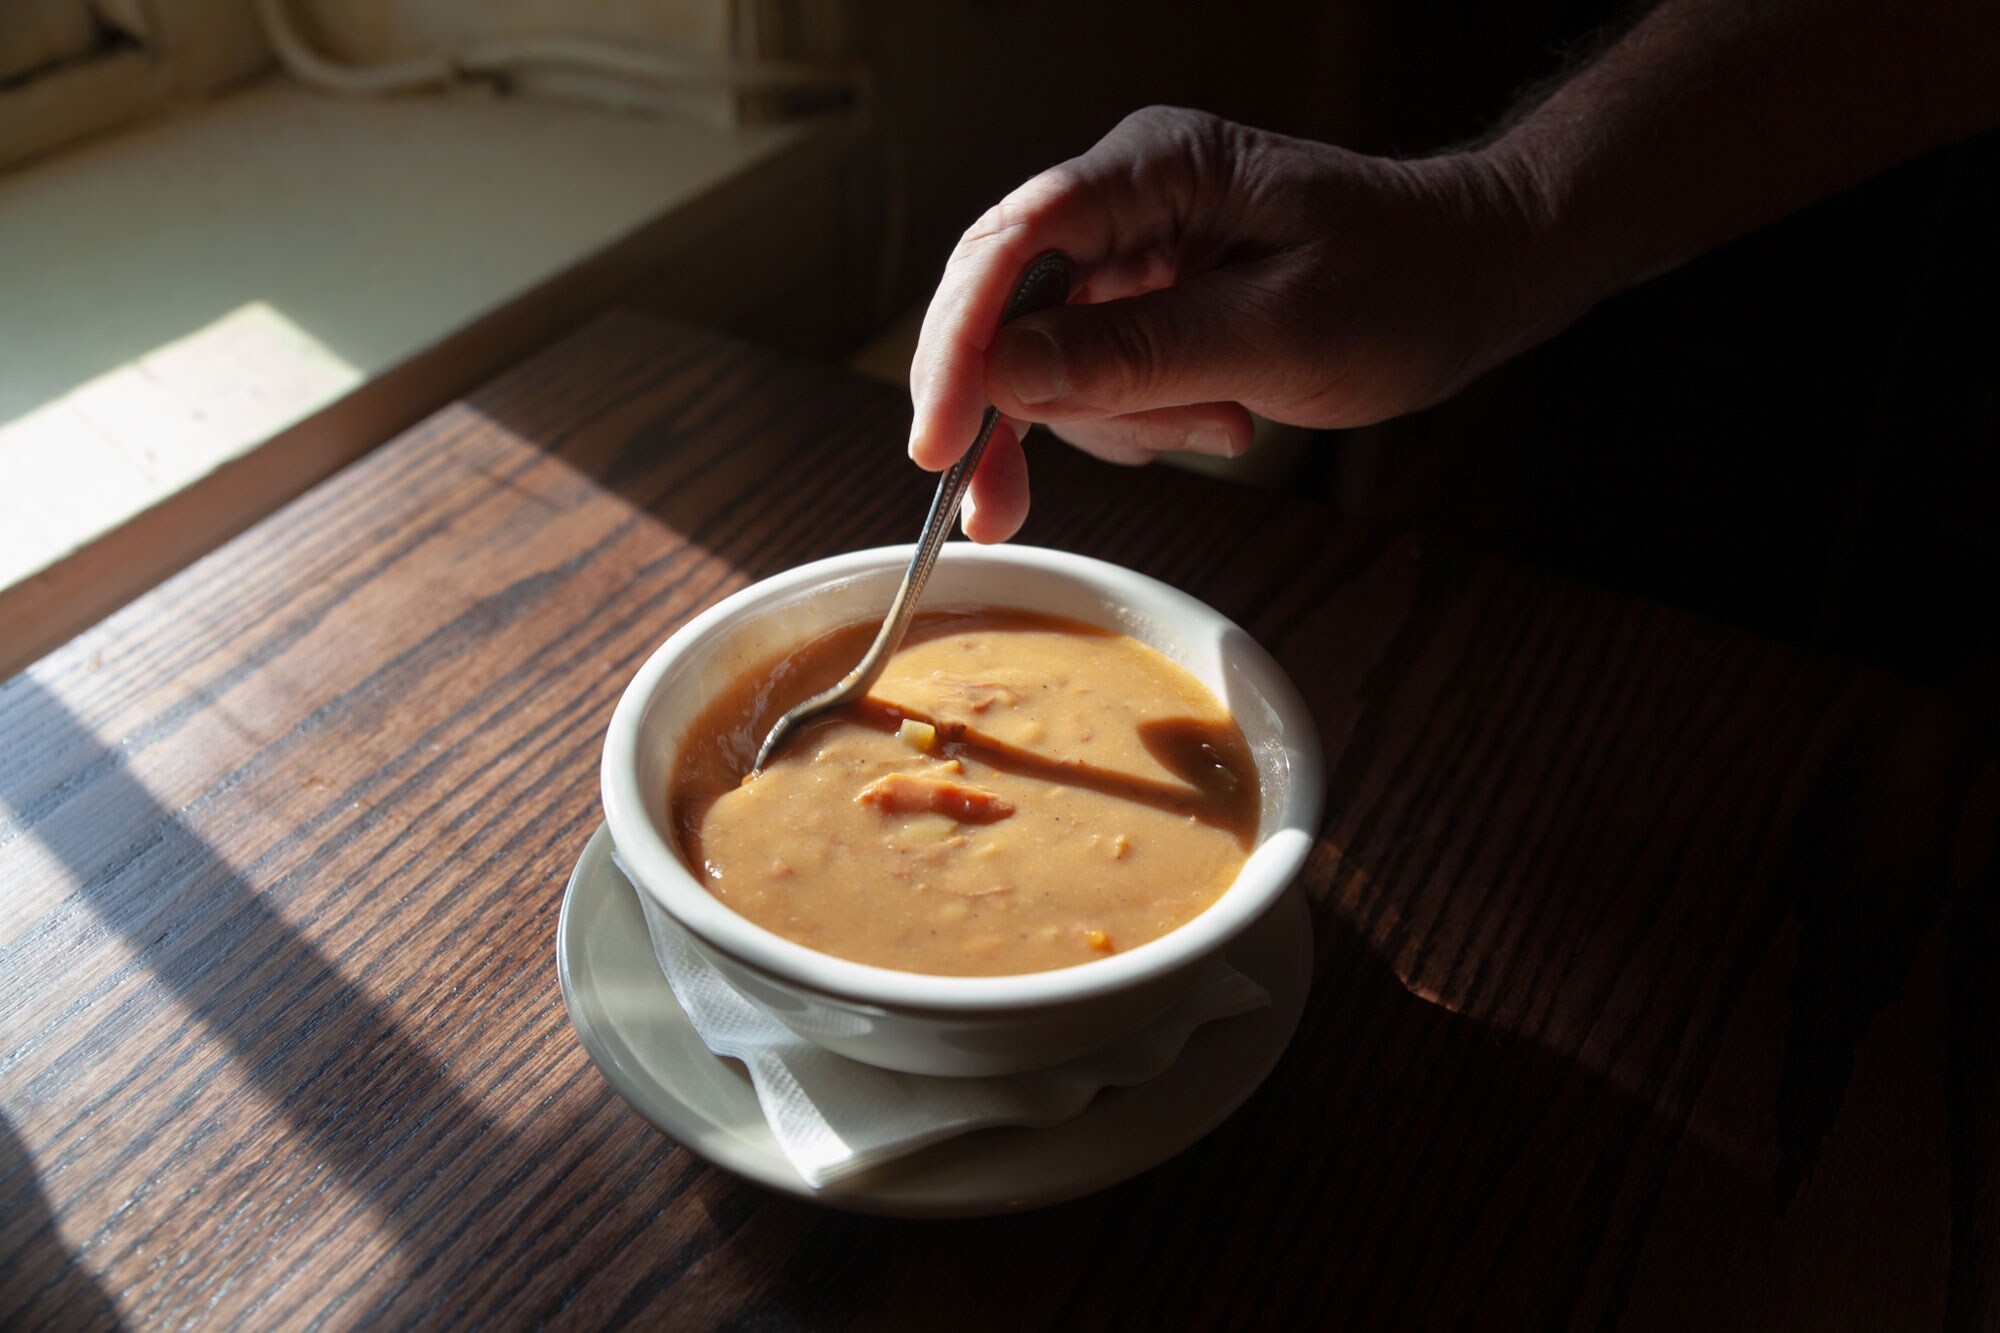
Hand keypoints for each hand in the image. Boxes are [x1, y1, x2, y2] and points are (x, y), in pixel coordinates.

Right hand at [907, 106, 1550, 540]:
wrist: (1475, 277)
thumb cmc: (1406, 284)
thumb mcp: (1282, 332)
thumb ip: (1141, 354)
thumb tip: (1004, 378)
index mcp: (1154, 168)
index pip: (1012, 243)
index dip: (958, 345)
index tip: (940, 445)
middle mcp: (1123, 198)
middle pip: (1003, 309)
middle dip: (1011, 411)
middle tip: (999, 507)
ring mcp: (1130, 252)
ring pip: (1045, 360)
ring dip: (1116, 421)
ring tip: (1224, 422)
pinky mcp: (1144, 303)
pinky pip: (1091, 379)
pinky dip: (1136, 423)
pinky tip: (1220, 419)